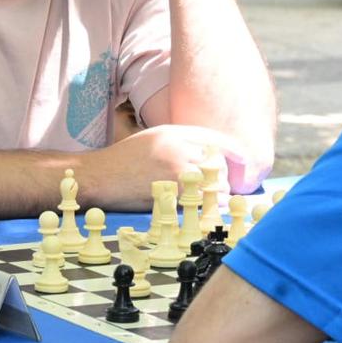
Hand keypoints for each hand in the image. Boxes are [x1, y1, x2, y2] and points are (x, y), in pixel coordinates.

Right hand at [84, 124, 246, 208]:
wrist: (97, 175)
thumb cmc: (123, 160)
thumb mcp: (152, 139)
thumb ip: (178, 142)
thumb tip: (206, 155)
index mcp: (173, 132)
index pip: (215, 139)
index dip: (234, 151)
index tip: (244, 161)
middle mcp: (177, 146)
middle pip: (217, 161)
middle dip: (223, 177)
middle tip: (222, 188)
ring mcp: (173, 169)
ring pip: (213, 182)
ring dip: (217, 193)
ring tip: (213, 200)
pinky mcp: (169, 191)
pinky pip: (200, 199)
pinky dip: (207, 207)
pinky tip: (205, 211)